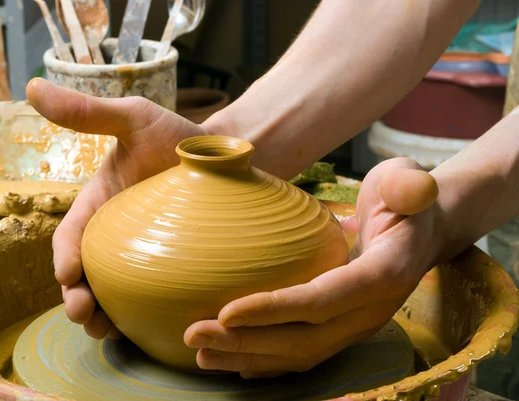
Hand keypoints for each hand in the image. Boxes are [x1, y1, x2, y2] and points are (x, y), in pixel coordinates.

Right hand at [26, 78, 206, 338]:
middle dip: (76, 296)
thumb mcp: (135, 119)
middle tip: (84, 314)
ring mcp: (141, 254)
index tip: (68, 273)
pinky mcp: (167, 268)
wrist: (226, 159)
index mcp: (100, 203)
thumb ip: (89, 113)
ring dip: (101, 314)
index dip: (66, 255)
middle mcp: (115, 234)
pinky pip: (146, 295)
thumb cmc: (179, 137)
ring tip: (105, 330)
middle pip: (86, 273)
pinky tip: (140, 328)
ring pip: (111, 291)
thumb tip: (32, 89)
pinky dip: (136, 314)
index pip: (73, 234)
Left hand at [184, 157, 439, 377]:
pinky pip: (303, 353)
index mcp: (383, 275)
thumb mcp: (407, 180)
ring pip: (299, 355)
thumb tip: (415, 190)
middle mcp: (369, 312)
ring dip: (247, 357)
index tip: (226, 312)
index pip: (321, 301)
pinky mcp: (343, 329)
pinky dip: (265, 362)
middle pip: (303, 340)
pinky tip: (232, 362)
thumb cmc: (406, 200)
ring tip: (201, 354)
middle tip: (194, 336)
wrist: (423, 231)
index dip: (274, 310)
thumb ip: (409, 186)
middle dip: (246, 342)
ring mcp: (356, 326)